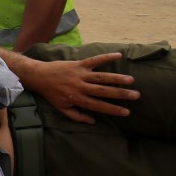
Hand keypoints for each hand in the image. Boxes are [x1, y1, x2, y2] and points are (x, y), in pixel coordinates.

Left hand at [24, 52, 138, 123]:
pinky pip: (94, 60)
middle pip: (103, 91)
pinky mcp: (78, 64)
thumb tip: (93, 121)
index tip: (126, 112)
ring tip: (131, 80)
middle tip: (136, 95)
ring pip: (101, 77)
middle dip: (120, 94)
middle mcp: (80, 87)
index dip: (113, 109)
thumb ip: (77, 116)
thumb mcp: (61, 108)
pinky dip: (106, 57)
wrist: (39, 76)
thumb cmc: (51, 94)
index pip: (98, 106)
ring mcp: (80, 75)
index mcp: (77, 99)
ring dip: (116, 78)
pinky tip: (119, 55)